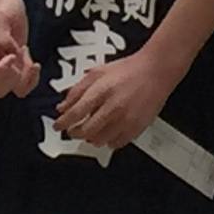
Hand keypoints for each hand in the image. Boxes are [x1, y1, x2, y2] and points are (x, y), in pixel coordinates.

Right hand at [0, 0, 37, 97]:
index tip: (13, 55)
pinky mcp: (16, 66)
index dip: (1, 70)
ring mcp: (3, 66)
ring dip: (24, 78)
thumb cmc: (2, 6)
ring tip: (27, 57)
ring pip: (11, 89)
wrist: (8, 1)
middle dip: (14, 77)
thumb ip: (1, 36)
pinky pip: (23, 85)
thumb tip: (8, 53)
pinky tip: (34, 64)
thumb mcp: (1, 16)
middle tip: (20, 57)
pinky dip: (31, 79)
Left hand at [56, 41, 178, 150]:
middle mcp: (112, 107)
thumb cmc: (128, 70)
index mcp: (101, 90)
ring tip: (89, 132)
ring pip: (100, 140)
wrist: (155, 72)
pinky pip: (116, 143)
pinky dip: (108, 141)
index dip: (63, 122)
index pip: (75, 113)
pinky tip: (106, 134)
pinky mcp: (136, 128)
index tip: (57, 126)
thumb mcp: (98, 72)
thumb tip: (63, 106)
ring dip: (90, 138)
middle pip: (86, 130)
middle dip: (74, 133)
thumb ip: (78, 89)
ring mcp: (125, 119)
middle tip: (72, 131)